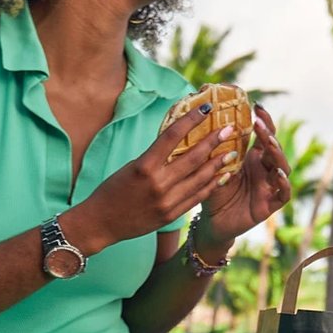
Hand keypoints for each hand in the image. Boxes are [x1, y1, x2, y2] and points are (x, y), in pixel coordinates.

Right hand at [63, 108, 235, 252]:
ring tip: (231, 151)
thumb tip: (180, 140)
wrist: (101, 224)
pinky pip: (197, 196)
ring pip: (200, 178)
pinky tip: (222, 175)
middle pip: (193, 157)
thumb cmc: (113, 190)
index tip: (207, 109)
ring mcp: (167, 201)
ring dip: (218, 163)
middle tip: (229, 129)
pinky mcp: (172, 215)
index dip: (191, 119)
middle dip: (213, 141)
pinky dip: (211, 184)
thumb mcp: (131, 166)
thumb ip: (155, 157)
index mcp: (143, 166)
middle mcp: (157, 183)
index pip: (172, 136)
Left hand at [200, 106, 292, 244]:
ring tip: (269, 145)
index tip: (257, 106)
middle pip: (274, 149)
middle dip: (269, 135)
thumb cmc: (213, 192)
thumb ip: (217, 150)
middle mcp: (265, 169)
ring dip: (278, 155)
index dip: (264, 121)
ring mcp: (269, 186)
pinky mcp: (270, 204)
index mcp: (253, 158)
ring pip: (282, 167)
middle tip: (259, 125)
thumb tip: (208, 123)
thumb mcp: (214, 168)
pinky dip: (283, 183)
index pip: (264, 135)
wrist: (212, 222)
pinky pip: (283, 193)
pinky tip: (277, 174)